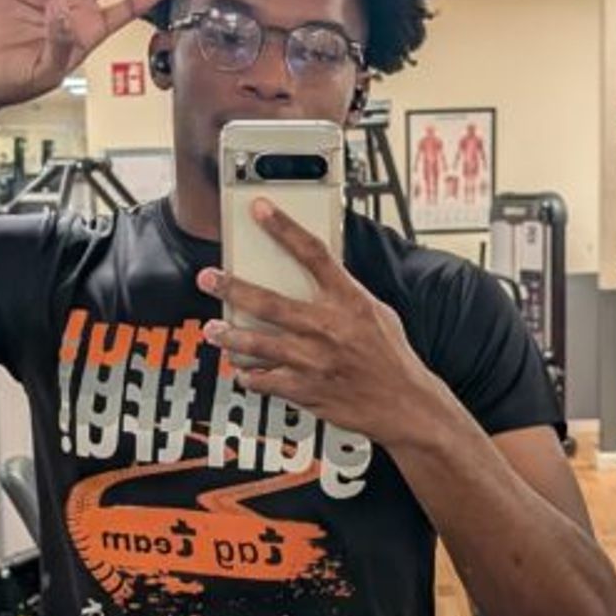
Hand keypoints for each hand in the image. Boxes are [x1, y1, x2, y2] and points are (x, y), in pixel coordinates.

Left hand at [200, 202, 449, 446]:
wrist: (405, 405)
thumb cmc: (392, 358)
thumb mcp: (377, 313)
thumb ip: (344, 295)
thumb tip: (317, 276)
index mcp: (349, 301)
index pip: (313, 253)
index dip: (284, 228)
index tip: (261, 210)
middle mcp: (328, 328)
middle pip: (269, 302)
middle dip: (232, 288)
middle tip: (209, 279)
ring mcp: (314, 361)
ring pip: (258, 343)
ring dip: (229, 336)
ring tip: (213, 331)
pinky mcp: (306, 390)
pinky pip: (264, 381)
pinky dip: (249, 375)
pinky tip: (242, 369)